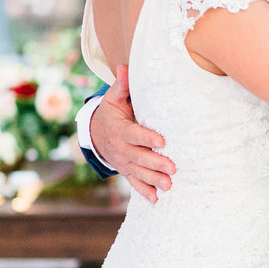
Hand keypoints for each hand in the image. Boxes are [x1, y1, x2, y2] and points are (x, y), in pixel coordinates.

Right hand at [91, 66, 174, 205]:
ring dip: (153, 180)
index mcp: (120, 129)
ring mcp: (123, 162)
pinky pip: (134, 183)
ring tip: (169, 186)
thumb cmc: (111, 113)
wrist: (95, 134)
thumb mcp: (113, 98)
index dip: (147, 138)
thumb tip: (124, 67)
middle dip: (155, 163)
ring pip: (139, 172)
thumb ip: (122, 85)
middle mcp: (121, 148)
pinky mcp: (126, 171)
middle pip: (139, 157)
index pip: (134, 135)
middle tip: (172, 168)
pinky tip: (157, 200)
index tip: (162, 141)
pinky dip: (144, 192)